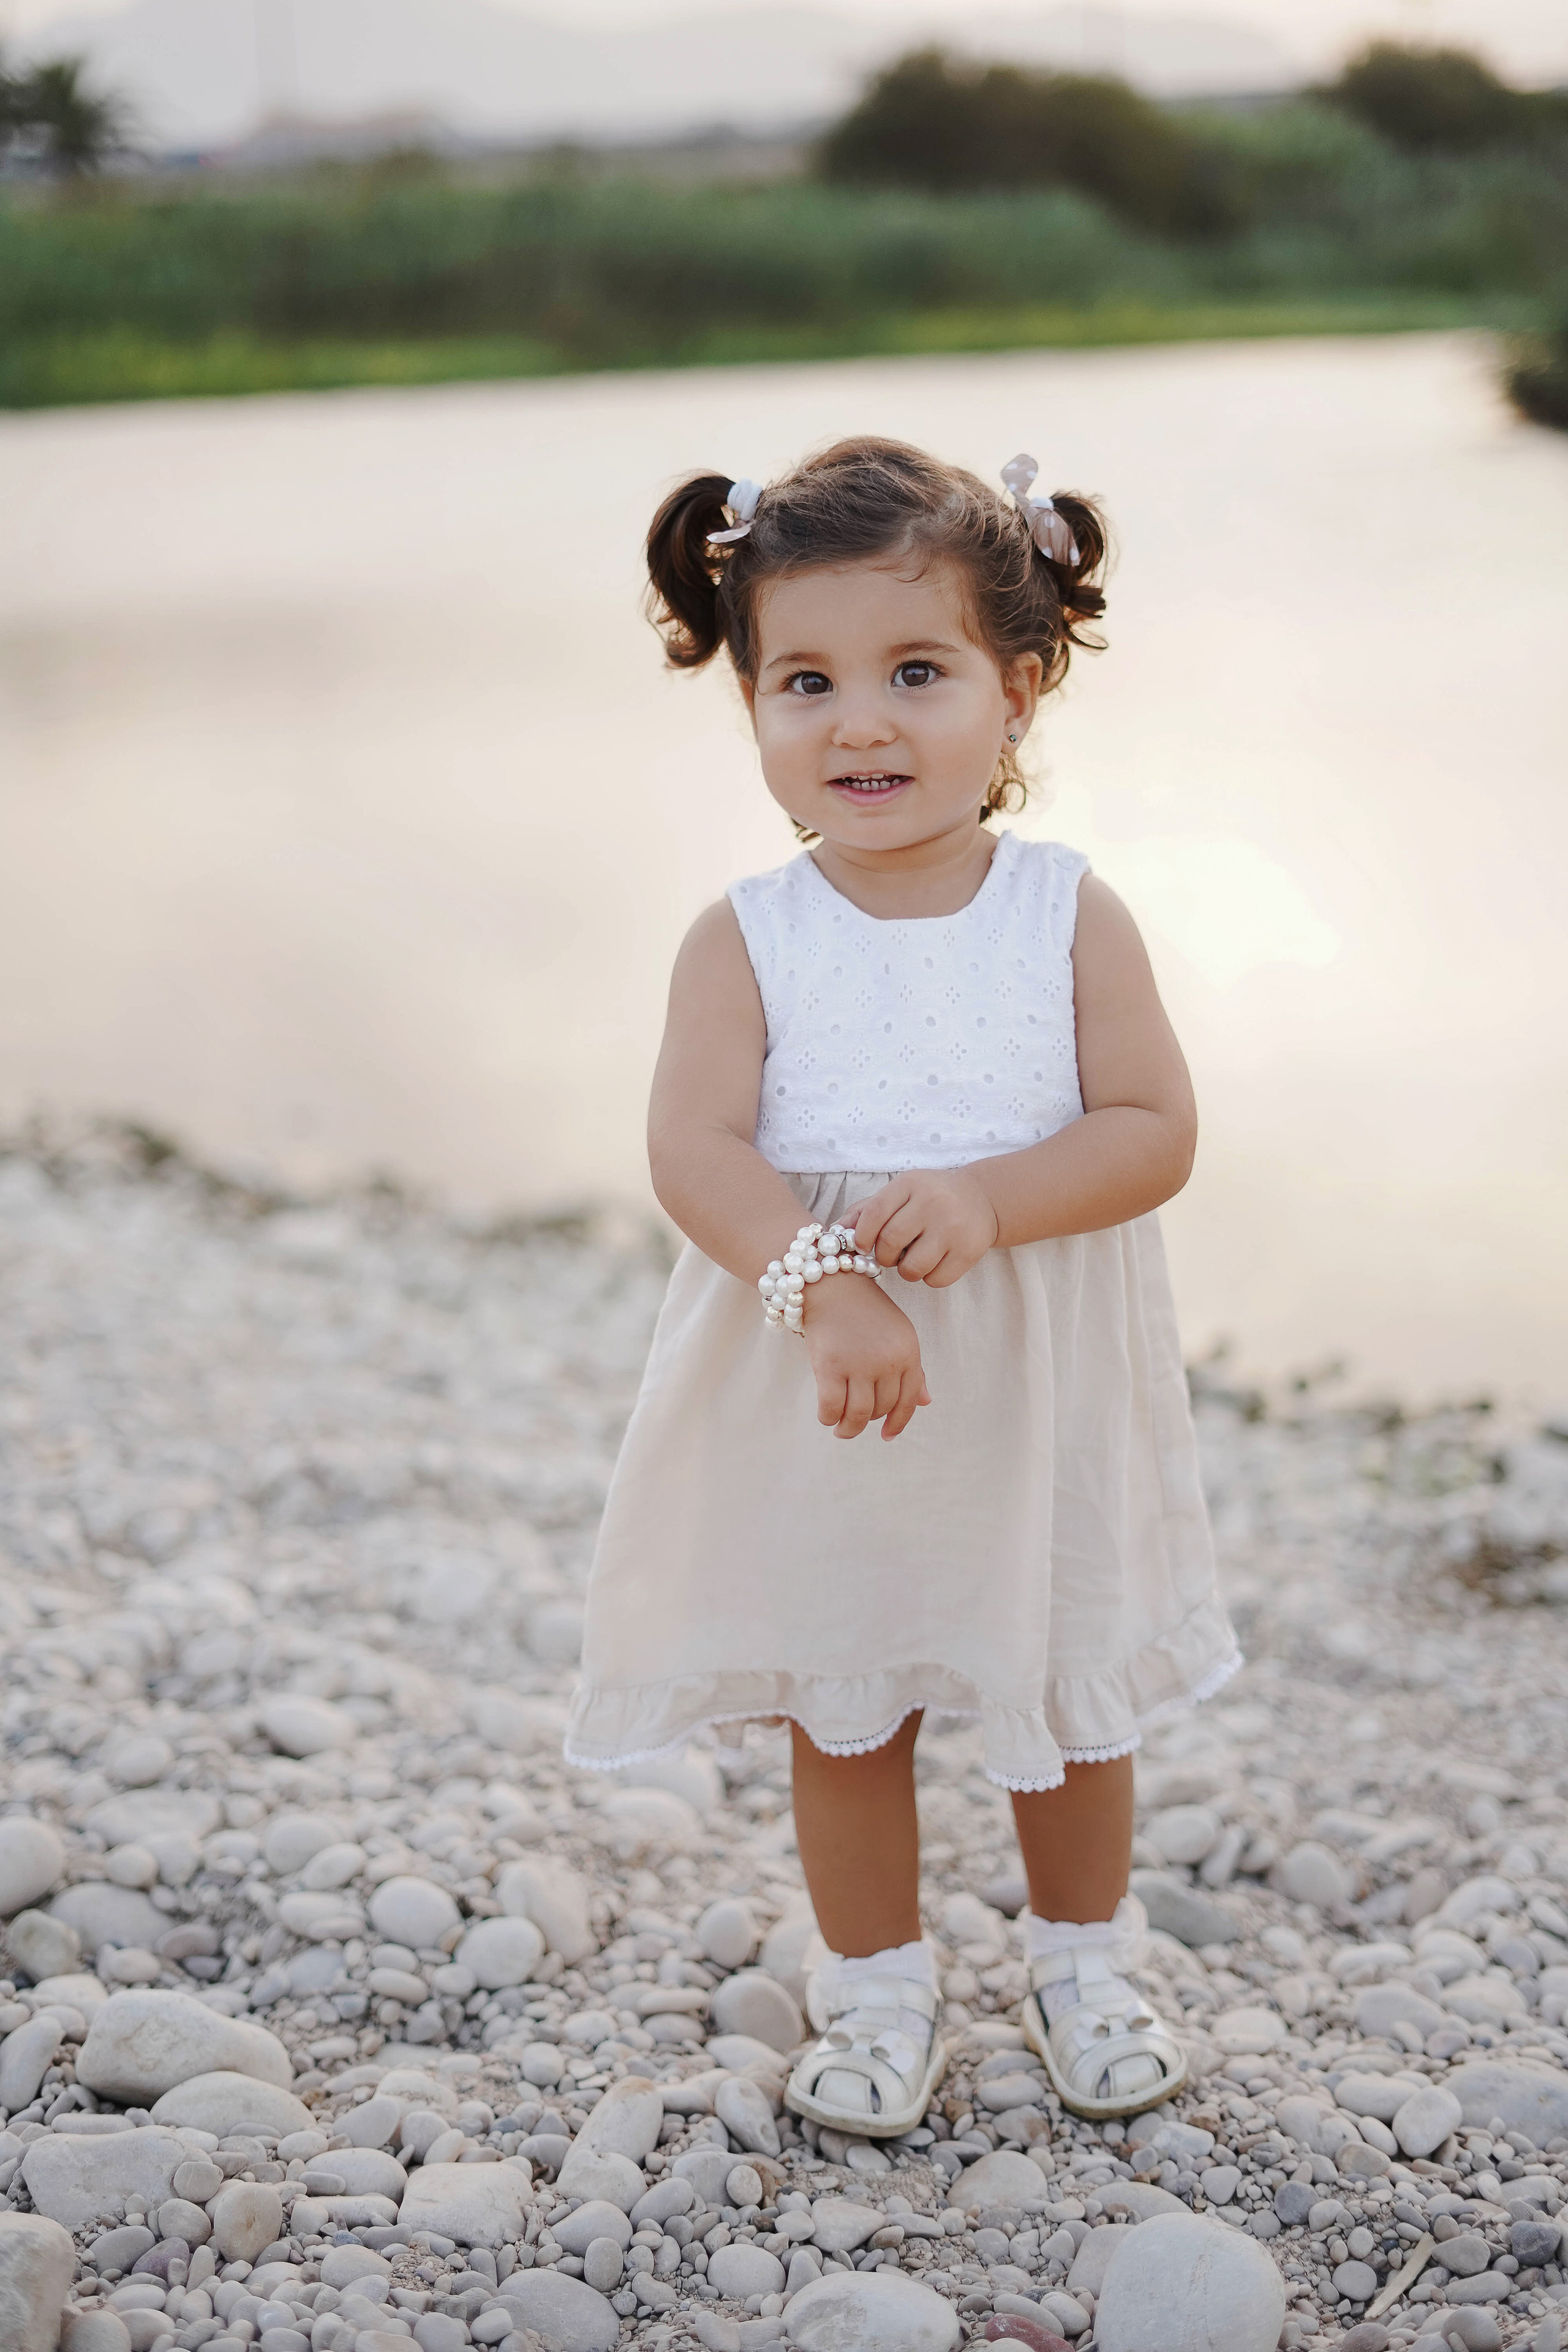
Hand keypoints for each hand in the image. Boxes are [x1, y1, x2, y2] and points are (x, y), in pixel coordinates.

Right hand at [803, 1271, 930, 1440]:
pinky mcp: (830, 1365)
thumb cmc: (864, 1309)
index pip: (909, 1399)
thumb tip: (925, 1402)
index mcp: (909, 1351)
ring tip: (840, 1429)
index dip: (898, 1422)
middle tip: (854, 1422)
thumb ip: (913, 1369)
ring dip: (848, 1428)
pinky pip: (832, 1406)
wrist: (831, 1284)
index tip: (887, 1435)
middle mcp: (888, 1360)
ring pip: (858, 1414)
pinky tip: (826, 1416)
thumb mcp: (898, 1334)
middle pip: (881, 1408)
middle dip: (868, 1421)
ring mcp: (859, 1363)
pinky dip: (828, 1417)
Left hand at [849, 1168, 999, 1286]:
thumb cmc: (929, 1197)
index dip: (861, 1236)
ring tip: (913, 1257)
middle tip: (890, 1253)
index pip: (874, 1214)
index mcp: (911, 1183)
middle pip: (889, 1243)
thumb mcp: (900, 1193)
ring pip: (911, 1268)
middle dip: (883, 1256)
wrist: (982, 1198)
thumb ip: (865, 1211)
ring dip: (905, 1270)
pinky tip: (934, 1262)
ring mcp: (953, 1228)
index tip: (862, 1245)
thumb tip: (833, 1234)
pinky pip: (935, 1280)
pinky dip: (929, 1278)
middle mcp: (933, 1202)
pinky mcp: (969, 1251)